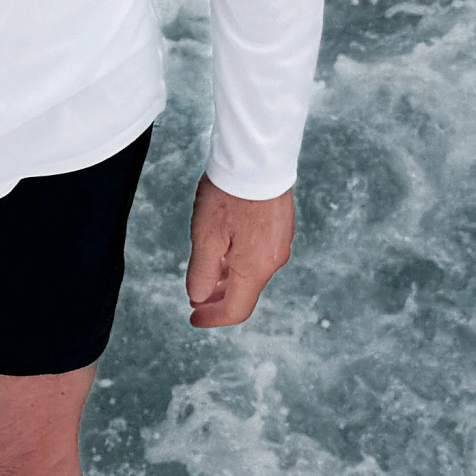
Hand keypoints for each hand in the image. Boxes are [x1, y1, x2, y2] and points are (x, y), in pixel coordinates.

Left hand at [185, 175, 293, 327]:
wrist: (257, 158)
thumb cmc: (230, 193)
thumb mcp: (205, 235)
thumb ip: (201, 272)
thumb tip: (198, 297)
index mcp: (255, 269)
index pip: (235, 309)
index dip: (212, 318)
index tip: (194, 317)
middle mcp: (272, 261)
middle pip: (245, 292)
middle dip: (218, 299)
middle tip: (196, 299)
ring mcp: (280, 243)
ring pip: (252, 272)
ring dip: (229, 279)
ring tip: (207, 274)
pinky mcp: (281, 226)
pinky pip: (260, 254)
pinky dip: (241, 261)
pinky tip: (225, 249)